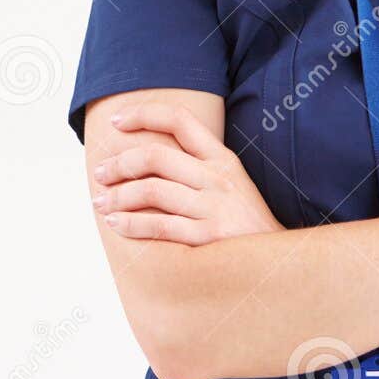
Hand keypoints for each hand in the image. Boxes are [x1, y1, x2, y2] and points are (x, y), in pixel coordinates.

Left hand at [90, 102, 284, 244]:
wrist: (279, 263)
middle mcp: (218, 178)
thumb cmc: (245, 223)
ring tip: (101, 203)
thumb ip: (198, 166)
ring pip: (151, 191)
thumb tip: (147, 158)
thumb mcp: (232, 183)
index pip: (179, 120)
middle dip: (119, 164)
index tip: (115, 121)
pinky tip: (116, 223)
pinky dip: (130, 224)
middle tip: (100, 174)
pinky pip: (159, 225)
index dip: (143, 115)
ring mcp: (214, 207)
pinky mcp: (208, 238)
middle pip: (155, 157)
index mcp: (223, 158)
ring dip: (117, 196)